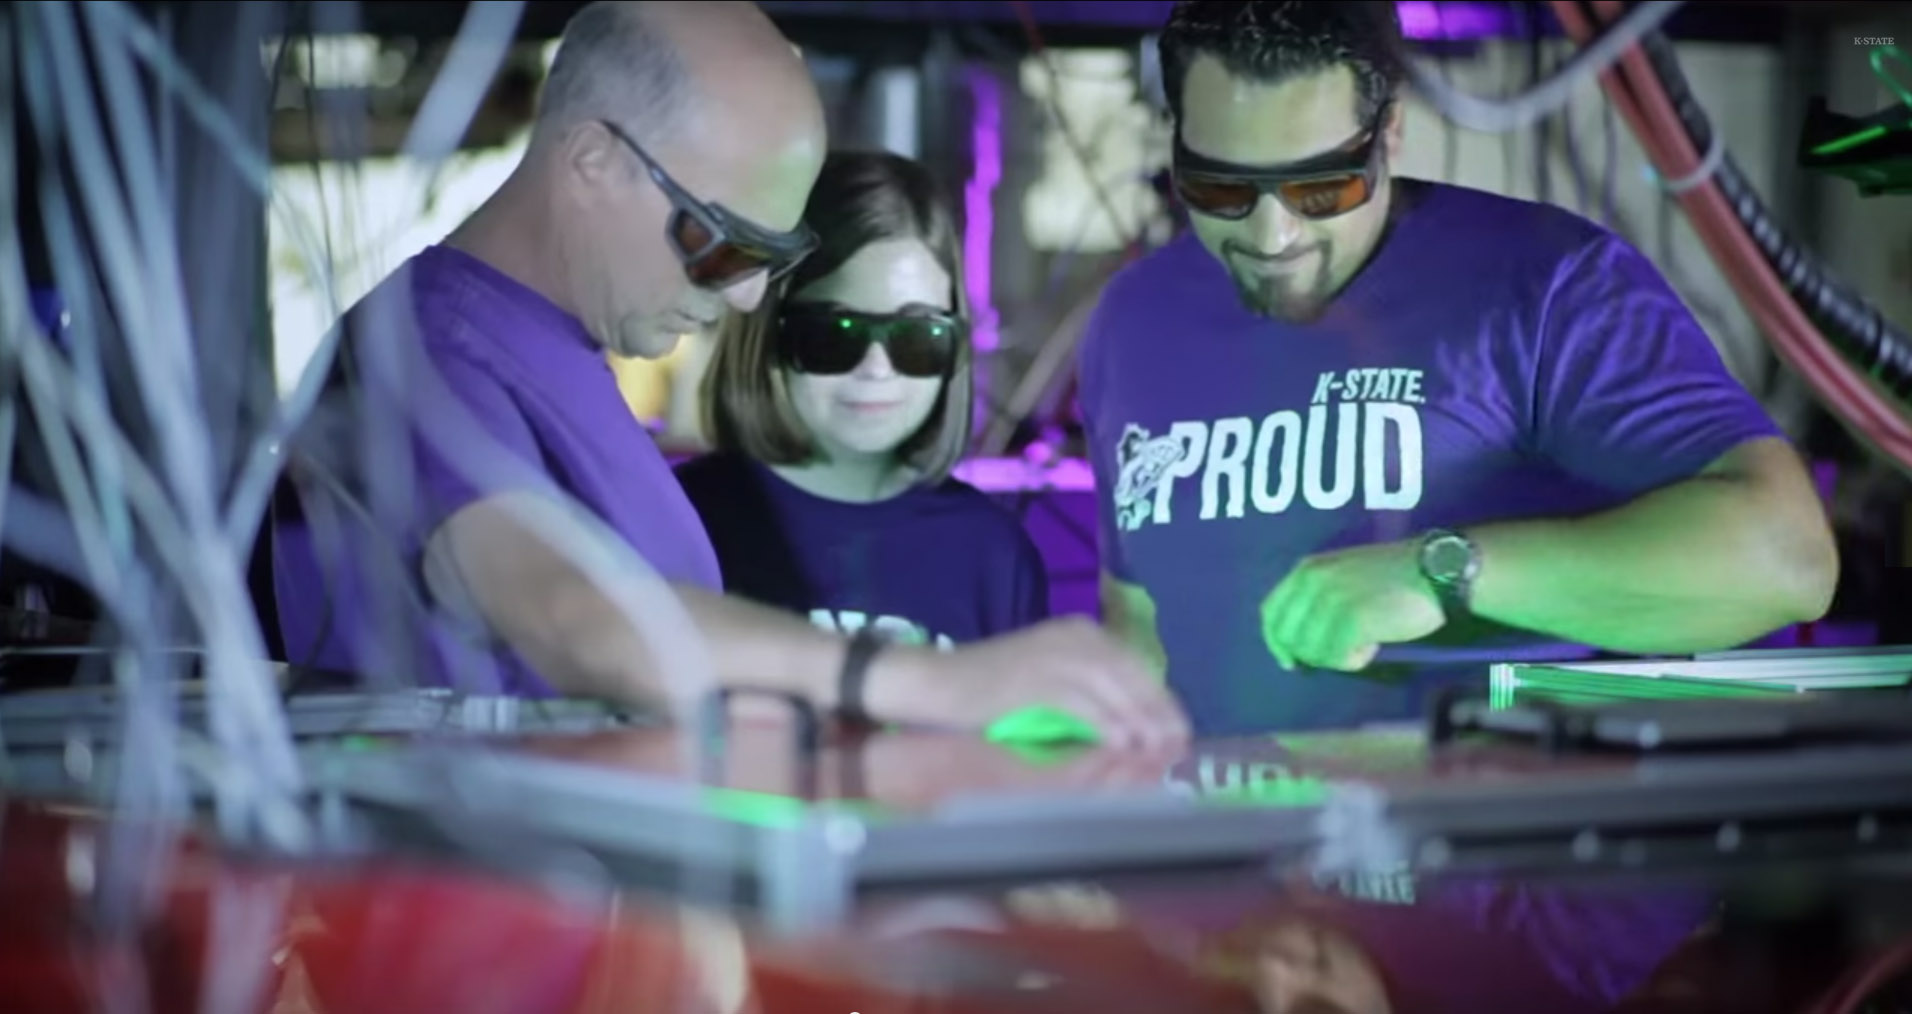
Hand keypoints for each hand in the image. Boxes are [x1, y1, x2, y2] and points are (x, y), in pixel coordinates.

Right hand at [882, 616, 1189, 748]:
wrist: (936, 684)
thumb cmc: (991, 690)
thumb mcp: (1049, 681)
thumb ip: (1090, 694)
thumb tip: (1137, 727)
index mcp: (1081, 633)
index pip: (1137, 666)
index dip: (1163, 701)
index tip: (1181, 734)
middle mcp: (1073, 636)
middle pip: (1132, 675)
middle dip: (1158, 714)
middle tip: (1175, 749)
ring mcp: (1052, 654)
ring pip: (1111, 686)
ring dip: (1137, 721)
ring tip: (1154, 752)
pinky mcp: (1033, 678)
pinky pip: (1079, 701)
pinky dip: (1103, 722)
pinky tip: (1119, 743)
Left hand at [1259, 541, 1443, 671]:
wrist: (1435, 569)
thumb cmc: (1394, 576)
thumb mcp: (1344, 574)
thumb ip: (1317, 597)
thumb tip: (1301, 642)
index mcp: (1307, 570)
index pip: (1271, 612)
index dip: (1276, 642)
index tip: (1291, 661)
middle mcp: (1312, 582)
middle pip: (1289, 636)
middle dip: (1311, 655)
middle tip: (1341, 654)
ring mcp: (1330, 600)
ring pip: (1313, 652)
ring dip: (1337, 657)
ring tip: (1365, 643)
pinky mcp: (1352, 620)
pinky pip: (1338, 658)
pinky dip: (1355, 660)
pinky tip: (1374, 647)